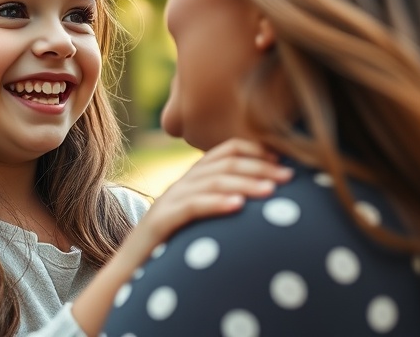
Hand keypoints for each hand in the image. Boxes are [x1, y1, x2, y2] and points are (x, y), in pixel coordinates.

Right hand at [130, 138, 290, 256]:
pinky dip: (216, 203)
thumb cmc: (173, 248)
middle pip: (223, 164)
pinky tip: (238, 207)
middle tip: (289, 177)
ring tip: (271, 191)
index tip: (283, 161)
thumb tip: (268, 201)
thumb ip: (223, 205)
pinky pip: (191, 207)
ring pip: (211, 182)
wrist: (131, 269)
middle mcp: (181, 184)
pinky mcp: (160, 221)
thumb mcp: (201, 222)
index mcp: (192, 180)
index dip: (255, 151)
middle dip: (259, 167)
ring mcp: (169, 201)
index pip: (225, 151)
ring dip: (244, 184)